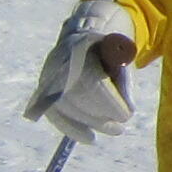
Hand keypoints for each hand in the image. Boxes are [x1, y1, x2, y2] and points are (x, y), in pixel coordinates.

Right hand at [25, 0, 137, 134]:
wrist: (85, 33)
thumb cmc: (110, 48)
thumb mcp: (122, 56)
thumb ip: (123, 80)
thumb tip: (127, 111)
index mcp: (82, 47)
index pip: (91, 82)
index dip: (109, 102)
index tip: (127, 115)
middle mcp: (60, 61)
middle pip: (76, 97)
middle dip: (100, 117)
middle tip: (120, 128)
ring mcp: (49, 75)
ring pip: (63, 107)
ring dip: (90, 124)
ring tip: (113, 130)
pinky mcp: (45, 89)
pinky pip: (54, 113)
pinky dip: (72, 128)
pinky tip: (89, 138)